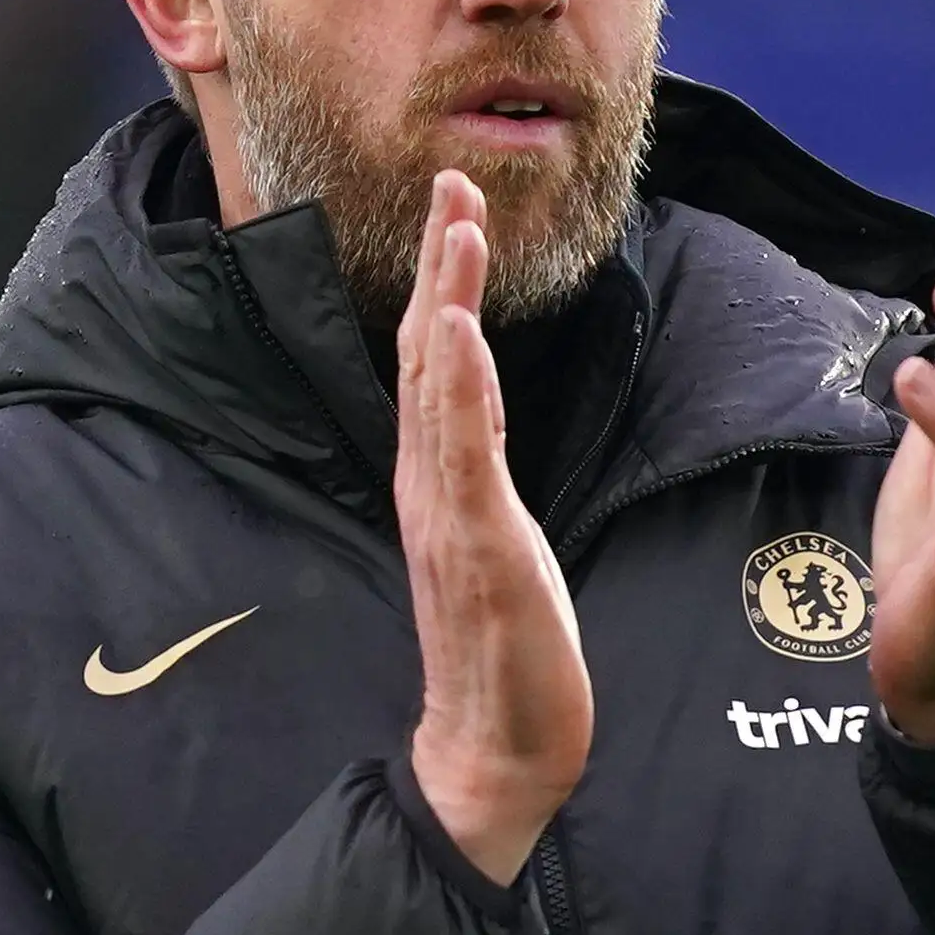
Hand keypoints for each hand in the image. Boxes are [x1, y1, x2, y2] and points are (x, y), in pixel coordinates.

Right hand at [397, 171, 594, 883]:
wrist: (496, 751)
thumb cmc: (506, 657)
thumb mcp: (503, 542)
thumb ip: (482, 470)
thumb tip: (478, 406)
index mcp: (442, 484)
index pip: (438, 368)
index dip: (444, 288)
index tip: (457, 214)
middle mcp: (433, 487)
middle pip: (429, 357)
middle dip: (442, 267)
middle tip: (453, 184)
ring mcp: (449, 513)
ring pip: (439, 387)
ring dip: (446, 301)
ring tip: (456, 226)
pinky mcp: (477, 545)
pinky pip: (459, 451)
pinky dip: (451, 385)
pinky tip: (451, 330)